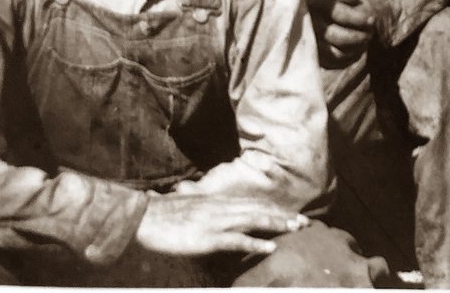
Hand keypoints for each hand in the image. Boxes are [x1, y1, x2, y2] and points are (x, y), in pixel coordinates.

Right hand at [135, 194, 306, 256]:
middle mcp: (223, 208)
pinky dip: (255, 244)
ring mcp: (217, 222)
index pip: (255, 202)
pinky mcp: (208, 238)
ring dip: (278, 224)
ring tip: (296, 229)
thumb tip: (221, 216)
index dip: (275, 208)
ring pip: (255, 220)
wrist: (144, 218)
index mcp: (219, 202)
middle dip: (284, 216)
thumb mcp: (194, 208)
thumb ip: (210, 210)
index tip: (292, 213)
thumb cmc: (166, 215)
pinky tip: (271, 247)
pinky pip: (237, 241)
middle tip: (305, 222)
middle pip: (261, 209)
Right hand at [305, 0, 375, 66]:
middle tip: (370, 34)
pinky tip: (355, 50)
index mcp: (312, 4)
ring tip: (364, 42)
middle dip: (358, 37)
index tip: (372, 19)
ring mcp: (307, 42)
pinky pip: (331, 63)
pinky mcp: (309, 55)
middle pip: (338, 37)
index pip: (340, 14)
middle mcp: (307, 25)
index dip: (359, 18)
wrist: (292, 13)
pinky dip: (346, 58)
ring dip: (354, 49)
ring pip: (336, 53)